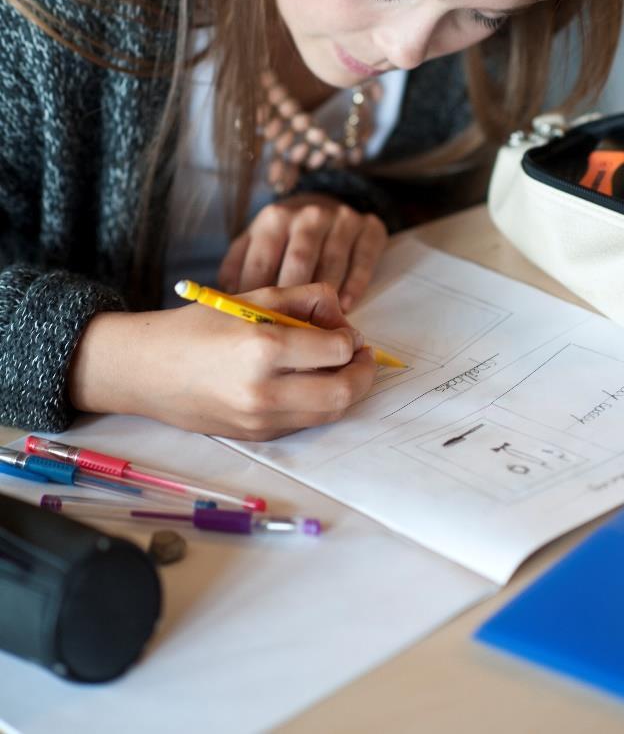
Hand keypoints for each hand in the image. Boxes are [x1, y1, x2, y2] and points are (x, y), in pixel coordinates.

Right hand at [69, 283, 376, 440]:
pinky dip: (318, 404)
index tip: (346, 331)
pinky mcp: (255, 436)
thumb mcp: (252, 298)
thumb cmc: (198, 326)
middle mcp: (264, 390)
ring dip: (345, 391)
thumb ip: (304, 299)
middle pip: (341, 393)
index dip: (349, 339)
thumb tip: (341, 318)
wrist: (148, 370)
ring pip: (328, 414)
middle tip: (362, 356)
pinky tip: (311, 383)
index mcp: (263, 348)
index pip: (334, 350)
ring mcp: (259, 419)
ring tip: (341, 369)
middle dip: (363, 373)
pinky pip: (303, 423)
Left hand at [218, 194, 387, 311]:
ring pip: (331, 262)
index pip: (262, 262)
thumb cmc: (285, 235)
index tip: (258, 327)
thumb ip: (237, 266)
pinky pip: (362, 259)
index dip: (258, 298)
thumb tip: (229, 300)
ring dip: (326, 297)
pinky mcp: (369, 228)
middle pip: (298, 263)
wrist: (325, 203)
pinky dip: (355, 285)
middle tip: (291, 335)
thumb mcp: (255, 241)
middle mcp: (307, 216)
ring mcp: (340, 219)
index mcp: (273, 219)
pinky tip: (347, 305)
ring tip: (321, 328)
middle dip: (294, 302)